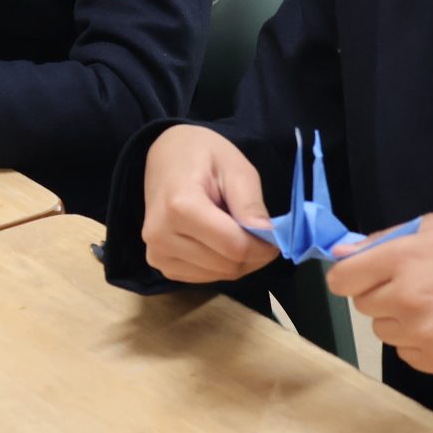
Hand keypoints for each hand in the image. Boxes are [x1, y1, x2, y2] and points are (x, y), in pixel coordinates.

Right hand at [140, 125, 281, 283]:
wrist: (165, 155)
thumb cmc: (201, 154)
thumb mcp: (235, 167)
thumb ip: (250, 204)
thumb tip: (267, 238)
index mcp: (180, 207)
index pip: (234, 247)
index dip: (263, 247)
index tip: (275, 236)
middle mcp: (161, 236)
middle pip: (227, 266)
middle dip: (253, 255)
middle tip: (260, 233)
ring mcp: (157, 253)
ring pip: (217, 276)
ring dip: (237, 261)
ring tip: (235, 231)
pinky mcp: (158, 264)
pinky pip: (203, 278)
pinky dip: (219, 265)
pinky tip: (217, 241)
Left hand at [326, 214, 432, 374]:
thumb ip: (385, 239)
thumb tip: (341, 253)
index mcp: (402, 259)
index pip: (341, 279)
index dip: (351, 275)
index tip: (365, 275)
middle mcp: (406, 299)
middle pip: (362, 305)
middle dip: (381, 294)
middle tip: (418, 284)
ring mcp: (421, 334)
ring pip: (383, 330)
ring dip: (400, 320)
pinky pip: (405, 353)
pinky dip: (419, 342)